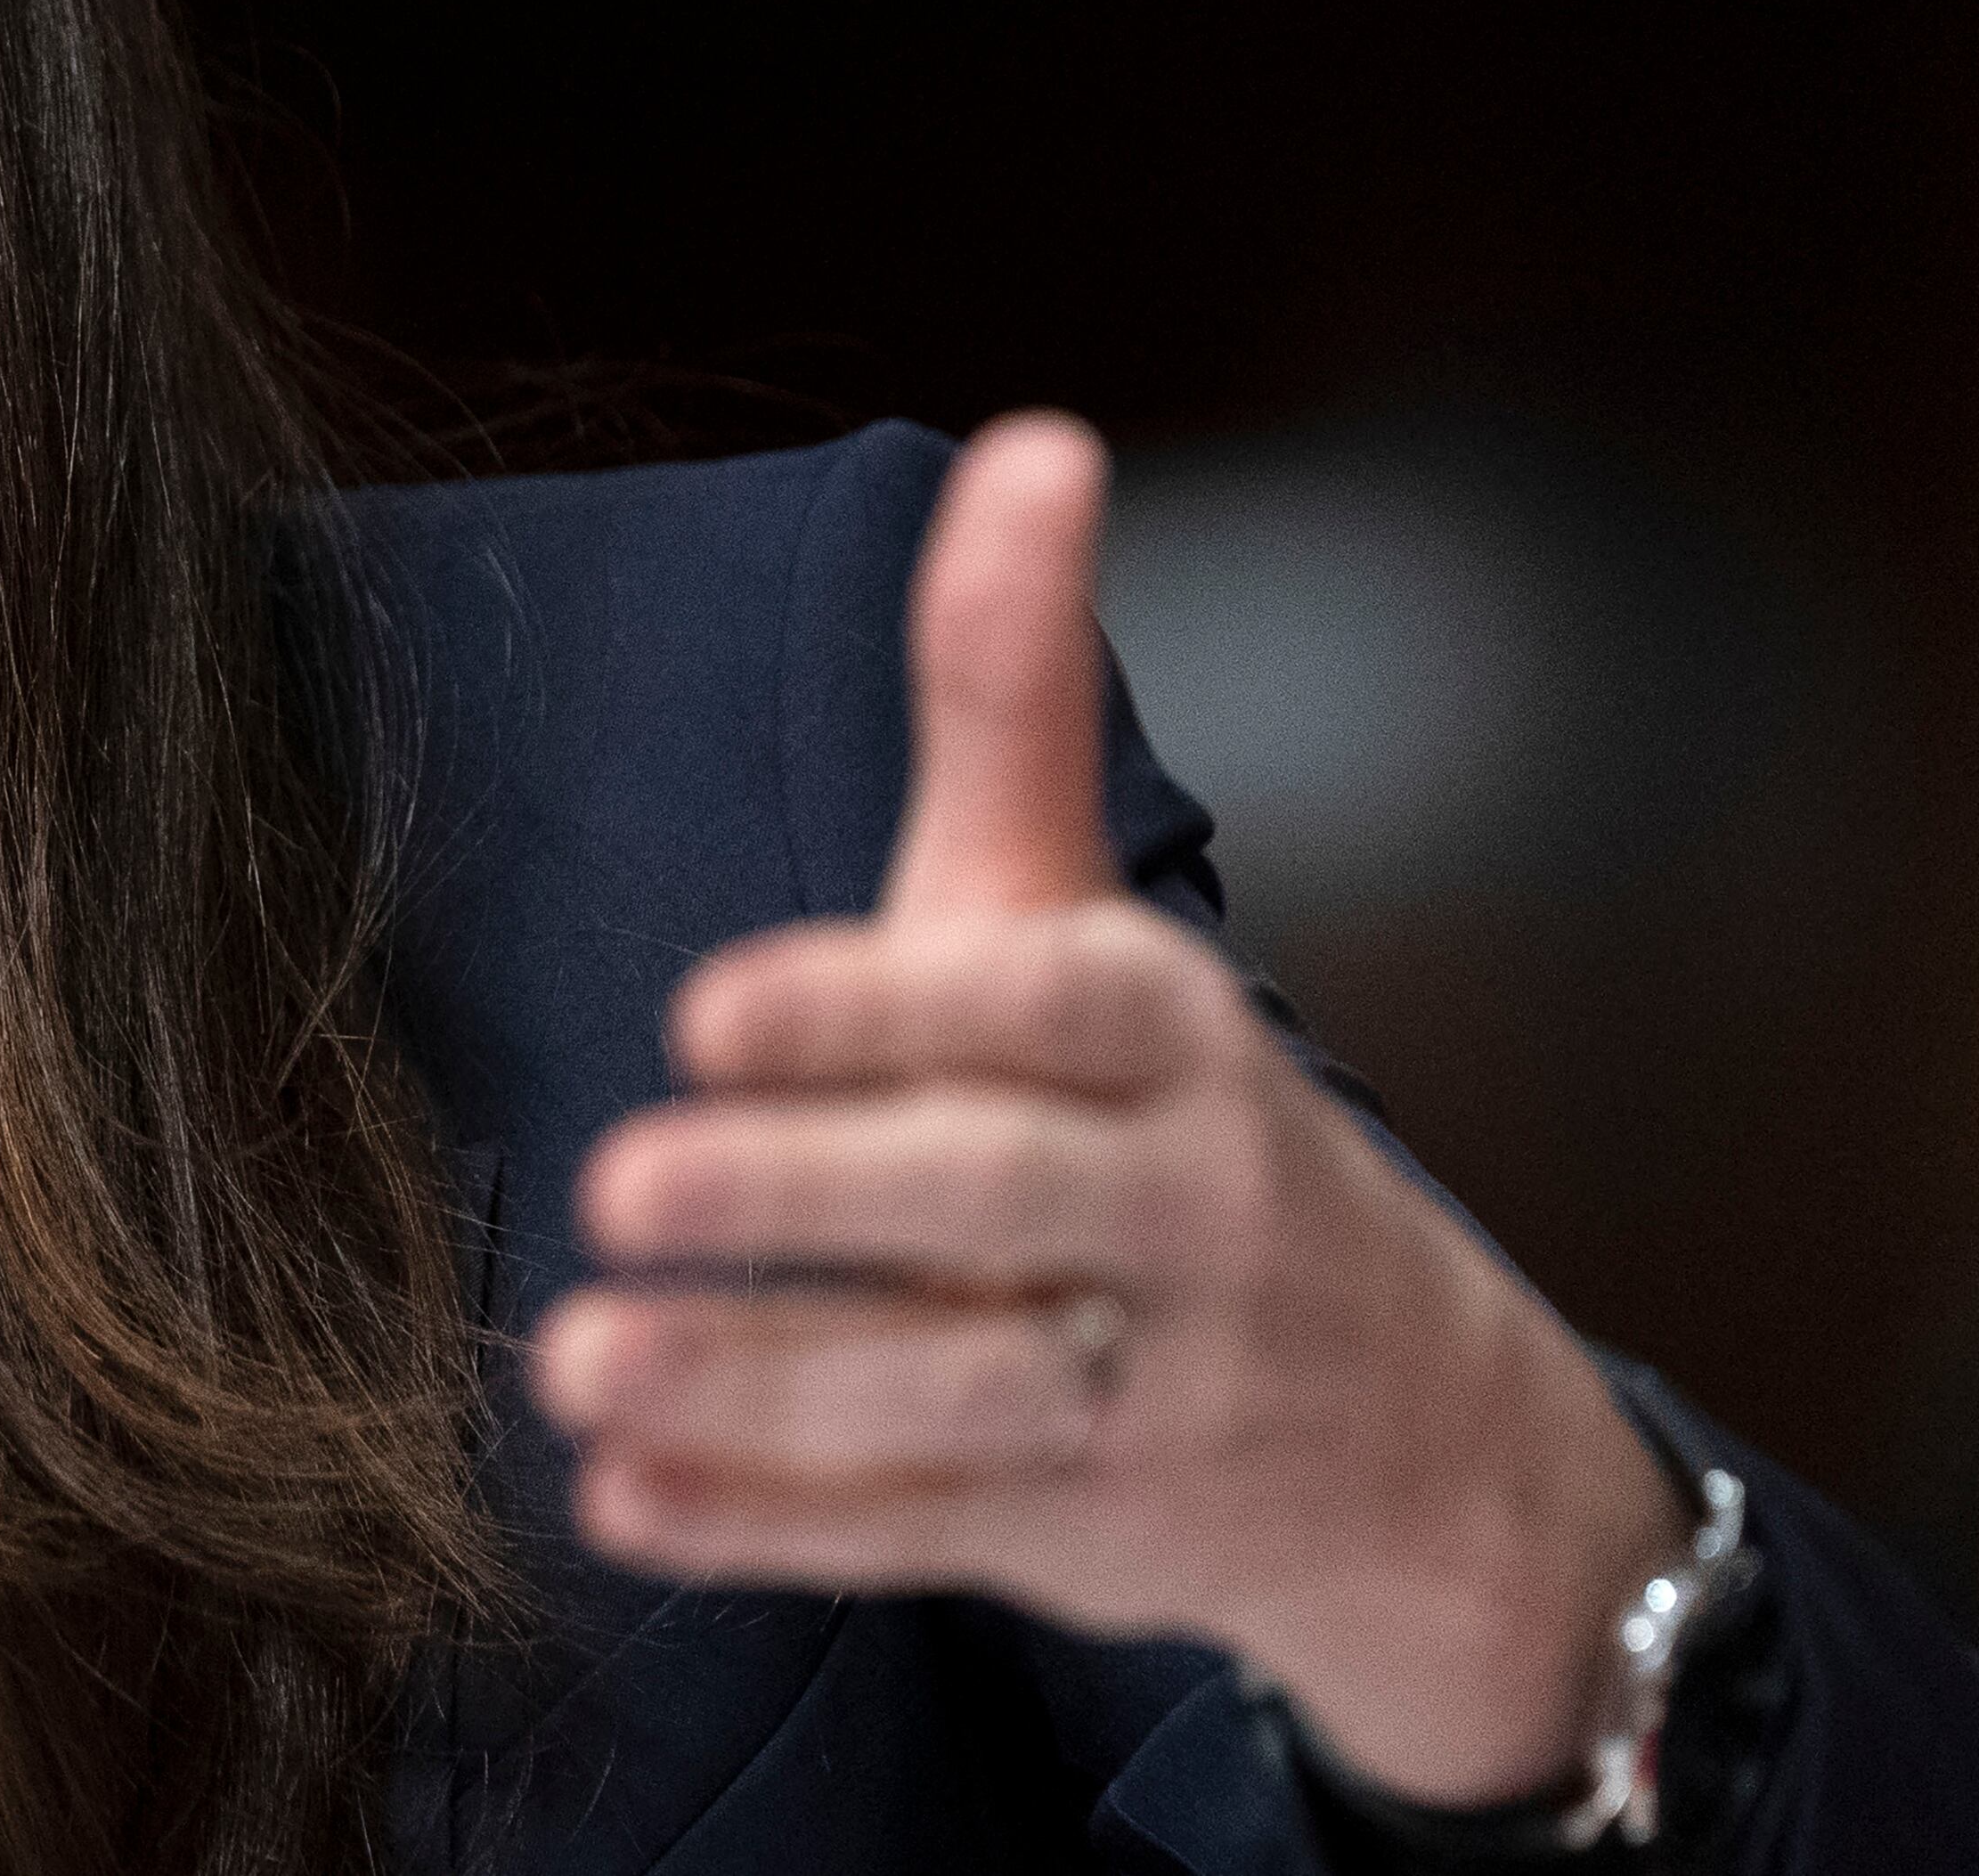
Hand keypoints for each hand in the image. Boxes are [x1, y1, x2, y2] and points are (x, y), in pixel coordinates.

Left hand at [528, 414, 1686, 1805]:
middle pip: (992, 1204)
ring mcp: (1138, 1391)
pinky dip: (771, 1527)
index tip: (705, 1008)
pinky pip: (920, 1534)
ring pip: (954, 1394)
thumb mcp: (1081, 898)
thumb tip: (1033, 444)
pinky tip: (619, 1502)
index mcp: (1165, 1039)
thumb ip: (1015, 691)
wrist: (1403, 1425)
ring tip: (575, 1364)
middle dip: (806, 1201)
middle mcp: (1174, 1212)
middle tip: (616, 1185)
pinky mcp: (1075, 1532)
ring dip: (758, 1389)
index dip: (877, 1012)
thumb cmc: (1157, 1103)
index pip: (1039, 1014)